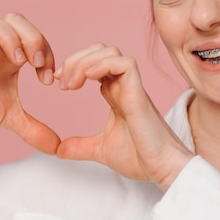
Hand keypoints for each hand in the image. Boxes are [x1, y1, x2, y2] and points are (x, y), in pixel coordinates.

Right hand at [0, 13, 60, 153]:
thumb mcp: (10, 117)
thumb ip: (34, 129)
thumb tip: (58, 149)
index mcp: (11, 54)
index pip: (35, 36)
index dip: (47, 51)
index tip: (48, 79)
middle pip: (16, 19)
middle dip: (32, 37)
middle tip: (36, 63)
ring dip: (9, 38)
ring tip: (17, 62)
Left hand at [54, 44, 193, 190]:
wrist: (161, 169)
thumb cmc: (140, 158)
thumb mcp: (100, 149)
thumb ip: (80, 146)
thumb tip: (58, 150)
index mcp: (116, 94)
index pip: (95, 63)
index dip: (74, 66)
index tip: (58, 82)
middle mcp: (124, 86)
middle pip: (100, 50)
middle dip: (76, 59)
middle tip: (62, 82)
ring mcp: (132, 87)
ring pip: (110, 51)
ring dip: (85, 61)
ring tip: (72, 84)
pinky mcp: (139, 93)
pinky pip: (124, 64)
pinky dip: (102, 65)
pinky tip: (87, 80)